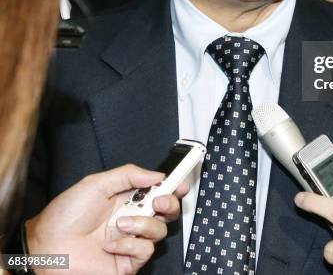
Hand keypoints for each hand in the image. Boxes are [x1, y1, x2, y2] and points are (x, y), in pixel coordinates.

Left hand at [27, 164, 188, 274]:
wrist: (46, 247)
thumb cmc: (65, 214)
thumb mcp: (96, 183)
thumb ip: (129, 175)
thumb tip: (156, 174)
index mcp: (127, 197)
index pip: (159, 190)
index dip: (174, 185)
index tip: (181, 182)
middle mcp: (133, 218)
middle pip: (168, 211)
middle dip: (169, 203)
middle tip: (159, 201)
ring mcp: (130, 240)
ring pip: (160, 231)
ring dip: (143, 225)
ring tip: (121, 224)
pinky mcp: (127, 262)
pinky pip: (144, 252)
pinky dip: (130, 245)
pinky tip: (113, 244)